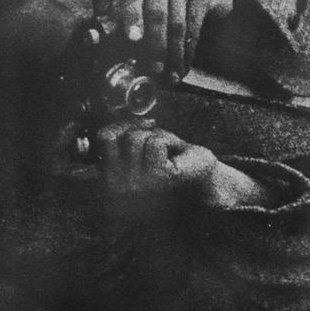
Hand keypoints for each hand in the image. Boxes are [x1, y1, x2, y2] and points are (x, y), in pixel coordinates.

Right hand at [94, 119, 267, 207]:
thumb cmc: (174, 165)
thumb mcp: (140, 151)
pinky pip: (155, 142)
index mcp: (111, 180)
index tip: (140, 127)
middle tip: (159, 143)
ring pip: (135, 138)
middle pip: (118, 136)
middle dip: (141, 131)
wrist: (207, 181)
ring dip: (155, 137)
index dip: (121, 125)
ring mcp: (137, 186)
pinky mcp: (158, 179)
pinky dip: (167, 140)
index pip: (103, 138)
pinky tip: (175, 155)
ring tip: (167, 151)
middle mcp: (119, 188)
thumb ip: (123, 138)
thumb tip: (119, 122)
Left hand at [105, 0, 232, 80]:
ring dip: (174, 55)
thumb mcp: (135, 20)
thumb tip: (90, 38)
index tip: (133, 38)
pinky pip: (193, 26)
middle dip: (155, 44)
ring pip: (176, 23)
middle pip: (156, 13)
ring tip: (171, 77)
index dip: (131, 18)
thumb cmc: (158, 15)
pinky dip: (188, 51)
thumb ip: (111, 31)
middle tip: (155, 69)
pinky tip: (184, 67)